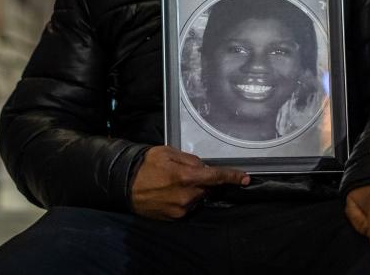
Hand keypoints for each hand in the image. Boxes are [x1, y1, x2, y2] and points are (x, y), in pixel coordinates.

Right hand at [130, 145, 249, 219]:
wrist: (124, 185)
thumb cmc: (146, 165)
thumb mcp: (167, 152)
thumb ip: (189, 159)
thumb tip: (203, 166)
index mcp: (186, 176)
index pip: (216, 177)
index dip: (232, 177)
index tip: (245, 178)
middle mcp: (187, 195)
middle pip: (207, 187)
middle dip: (202, 180)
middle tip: (185, 173)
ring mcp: (181, 209)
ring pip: (197, 197)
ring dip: (192, 190)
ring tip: (172, 183)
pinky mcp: (175, 217)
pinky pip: (187, 206)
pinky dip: (184, 199)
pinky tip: (169, 193)